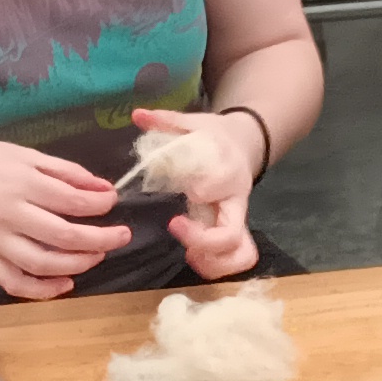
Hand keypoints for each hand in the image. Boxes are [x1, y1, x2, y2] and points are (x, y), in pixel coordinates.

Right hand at [0, 140, 130, 300]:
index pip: (72, 201)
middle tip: (121, 236)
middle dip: (101, 240)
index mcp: (21, 183)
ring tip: (97, 256)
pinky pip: (15, 283)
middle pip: (64, 237)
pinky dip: (43, 290)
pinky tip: (65, 284)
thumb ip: (65, 171)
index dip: (101, 205)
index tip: (112, 202)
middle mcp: (10, 214)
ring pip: (43, 264)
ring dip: (78, 265)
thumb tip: (103, 188)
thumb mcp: (23, 155)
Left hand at [129, 107, 265, 277]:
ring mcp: (238, 219)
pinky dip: (218, 266)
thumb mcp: (193, 123)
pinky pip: (238, 258)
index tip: (184, 188)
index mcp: (226, 168)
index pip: (218, 184)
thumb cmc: (212, 136)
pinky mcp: (236, 232)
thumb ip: (167, 121)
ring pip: (240, 253)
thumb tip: (137, 114)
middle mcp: (236, 198)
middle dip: (201, 239)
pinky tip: (194, 258)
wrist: (244, 144)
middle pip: (230, 233)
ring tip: (188, 255)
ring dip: (213, 261)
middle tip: (175, 224)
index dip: (201, 189)